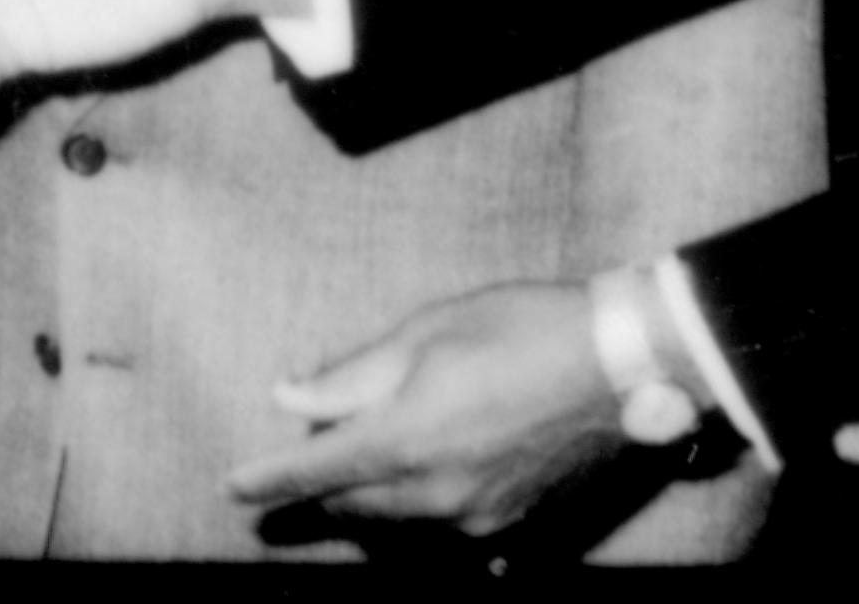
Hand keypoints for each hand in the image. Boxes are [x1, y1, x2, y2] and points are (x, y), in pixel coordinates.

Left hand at [227, 283, 622, 535]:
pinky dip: (417, 506)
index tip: (232, 490)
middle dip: (321, 482)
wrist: (625, 368)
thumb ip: (350, 376)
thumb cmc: (520, 331)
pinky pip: (444, 527)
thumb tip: (288, 396)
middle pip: (352, 503)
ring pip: (396, 520)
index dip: (268, 480)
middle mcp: (436, 493)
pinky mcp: (513, 522)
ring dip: (368, 496)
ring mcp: (478, 516)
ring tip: (364, 454)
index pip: (314, 470)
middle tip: (311, 444)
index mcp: (405, 440)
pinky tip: (419, 483)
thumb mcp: (424, 335)